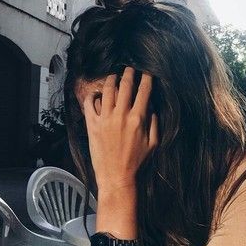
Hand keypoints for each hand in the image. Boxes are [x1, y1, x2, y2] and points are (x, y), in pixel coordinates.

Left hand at [83, 68, 157, 192]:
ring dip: (111, 80)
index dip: (146, 79)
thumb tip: (152, 108)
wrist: (116, 177)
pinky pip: (90, 104)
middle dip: (129, 74)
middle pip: (125, 86)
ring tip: (113, 76)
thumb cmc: (137, 162)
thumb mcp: (153, 144)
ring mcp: (105, 119)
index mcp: (138, 119)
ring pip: (107, 91)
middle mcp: (121, 115)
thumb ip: (154, 124)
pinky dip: (93, 96)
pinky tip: (97, 94)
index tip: (147, 73)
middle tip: (130, 69)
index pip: (144, 92)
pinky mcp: (92, 125)